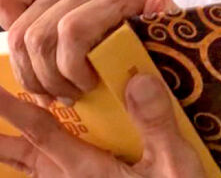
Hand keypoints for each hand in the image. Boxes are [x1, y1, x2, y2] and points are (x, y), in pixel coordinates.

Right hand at [0, 0, 176, 103]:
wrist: (142, 20)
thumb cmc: (151, 40)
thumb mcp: (166, 39)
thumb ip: (165, 20)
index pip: (72, 31)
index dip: (69, 68)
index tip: (86, 87)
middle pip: (42, 37)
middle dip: (49, 78)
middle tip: (66, 96)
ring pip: (23, 31)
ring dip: (31, 69)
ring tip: (51, 87)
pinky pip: (8, 0)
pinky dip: (8, 27)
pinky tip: (30, 53)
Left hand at [0, 73, 204, 176]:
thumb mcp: (174, 165)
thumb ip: (156, 125)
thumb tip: (138, 80)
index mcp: (88, 170)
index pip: (41, 131)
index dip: (11, 109)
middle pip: (23, 157)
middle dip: (0, 138)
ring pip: (33, 172)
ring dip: (14, 154)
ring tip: (4, 141)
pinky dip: (36, 170)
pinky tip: (41, 167)